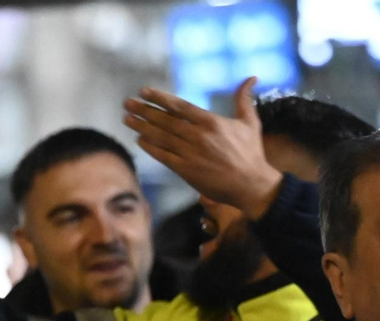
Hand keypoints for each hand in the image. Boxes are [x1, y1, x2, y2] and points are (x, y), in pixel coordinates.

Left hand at [123, 77, 282, 221]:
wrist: (250, 184)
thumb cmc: (250, 153)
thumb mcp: (250, 122)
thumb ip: (244, 99)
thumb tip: (252, 77)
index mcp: (210, 121)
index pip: (179, 106)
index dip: (159, 98)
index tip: (144, 91)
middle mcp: (197, 135)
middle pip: (165, 120)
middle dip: (144, 110)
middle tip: (127, 103)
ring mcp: (190, 153)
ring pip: (161, 137)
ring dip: (142, 127)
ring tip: (127, 119)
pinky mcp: (186, 170)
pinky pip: (163, 156)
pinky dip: (150, 148)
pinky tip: (139, 140)